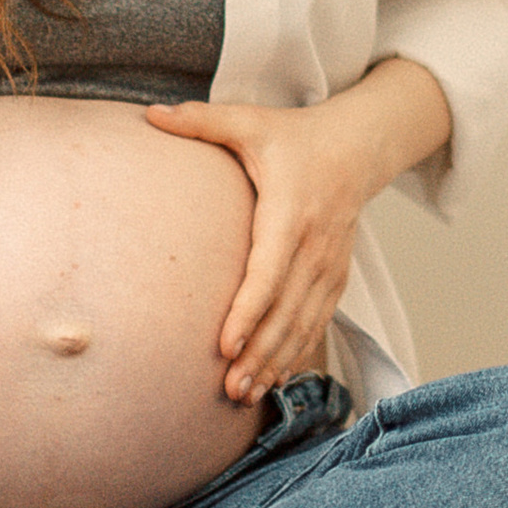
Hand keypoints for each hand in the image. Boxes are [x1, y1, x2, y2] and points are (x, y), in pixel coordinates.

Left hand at [143, 98, 371, 401]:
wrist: (357, 146)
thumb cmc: (295, 136)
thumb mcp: (250, 121)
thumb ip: (201, 120)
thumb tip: (149, 114)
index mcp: (292, 211)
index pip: (270, 271)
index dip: (249, 311)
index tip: (225, 345)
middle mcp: (316, 244)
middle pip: (287, 310)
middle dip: (260, 352)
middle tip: (230, 387)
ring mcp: (330, 264)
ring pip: (304, 323)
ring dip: (277, 361)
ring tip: (246, 393)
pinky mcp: (336, 277)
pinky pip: (318, 322)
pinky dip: (298, 352)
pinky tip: (275, 379)